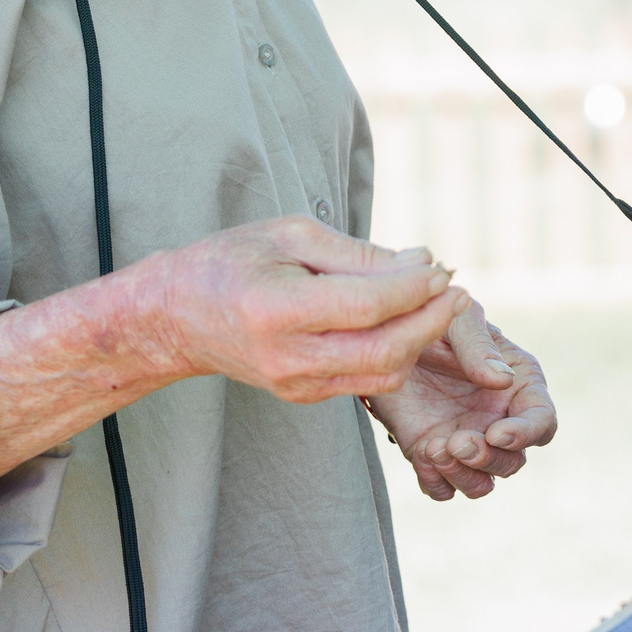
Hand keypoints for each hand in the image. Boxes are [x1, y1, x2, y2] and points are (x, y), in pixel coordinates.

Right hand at [149, 217, 470, 403]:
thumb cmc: (231, 261)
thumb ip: (357, 253)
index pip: (367, 307)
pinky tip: (408, 321)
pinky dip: (396, 353)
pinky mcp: (303, 396)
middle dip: (431, 322)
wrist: (175, 317)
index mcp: (277, 310)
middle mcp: (288, 357)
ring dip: (420, 341)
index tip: (441, 268)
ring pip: (382, 375)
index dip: (414, 290)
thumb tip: (422, 261)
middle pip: (384, 353)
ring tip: (439, 304)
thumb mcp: (290, 235)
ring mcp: (295, 385)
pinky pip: (366, 381)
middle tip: (456, 291)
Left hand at [366, 305, 557, 500]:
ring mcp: (466, 440)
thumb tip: (502, 381)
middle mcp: (497, 418)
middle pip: (513, 462)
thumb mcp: (458, 320)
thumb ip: (479, 347)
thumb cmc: (434, 318)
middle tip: (458, 441)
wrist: (385, 332)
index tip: (497, 433)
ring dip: (464, 475)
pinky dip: (435, 481)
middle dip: (489, 459)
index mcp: (518, 385)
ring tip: (435, 448)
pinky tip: (421, 453)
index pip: (542, 422)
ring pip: (482, 483)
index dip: (527, 434)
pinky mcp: (431, 454)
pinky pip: (442, 488)